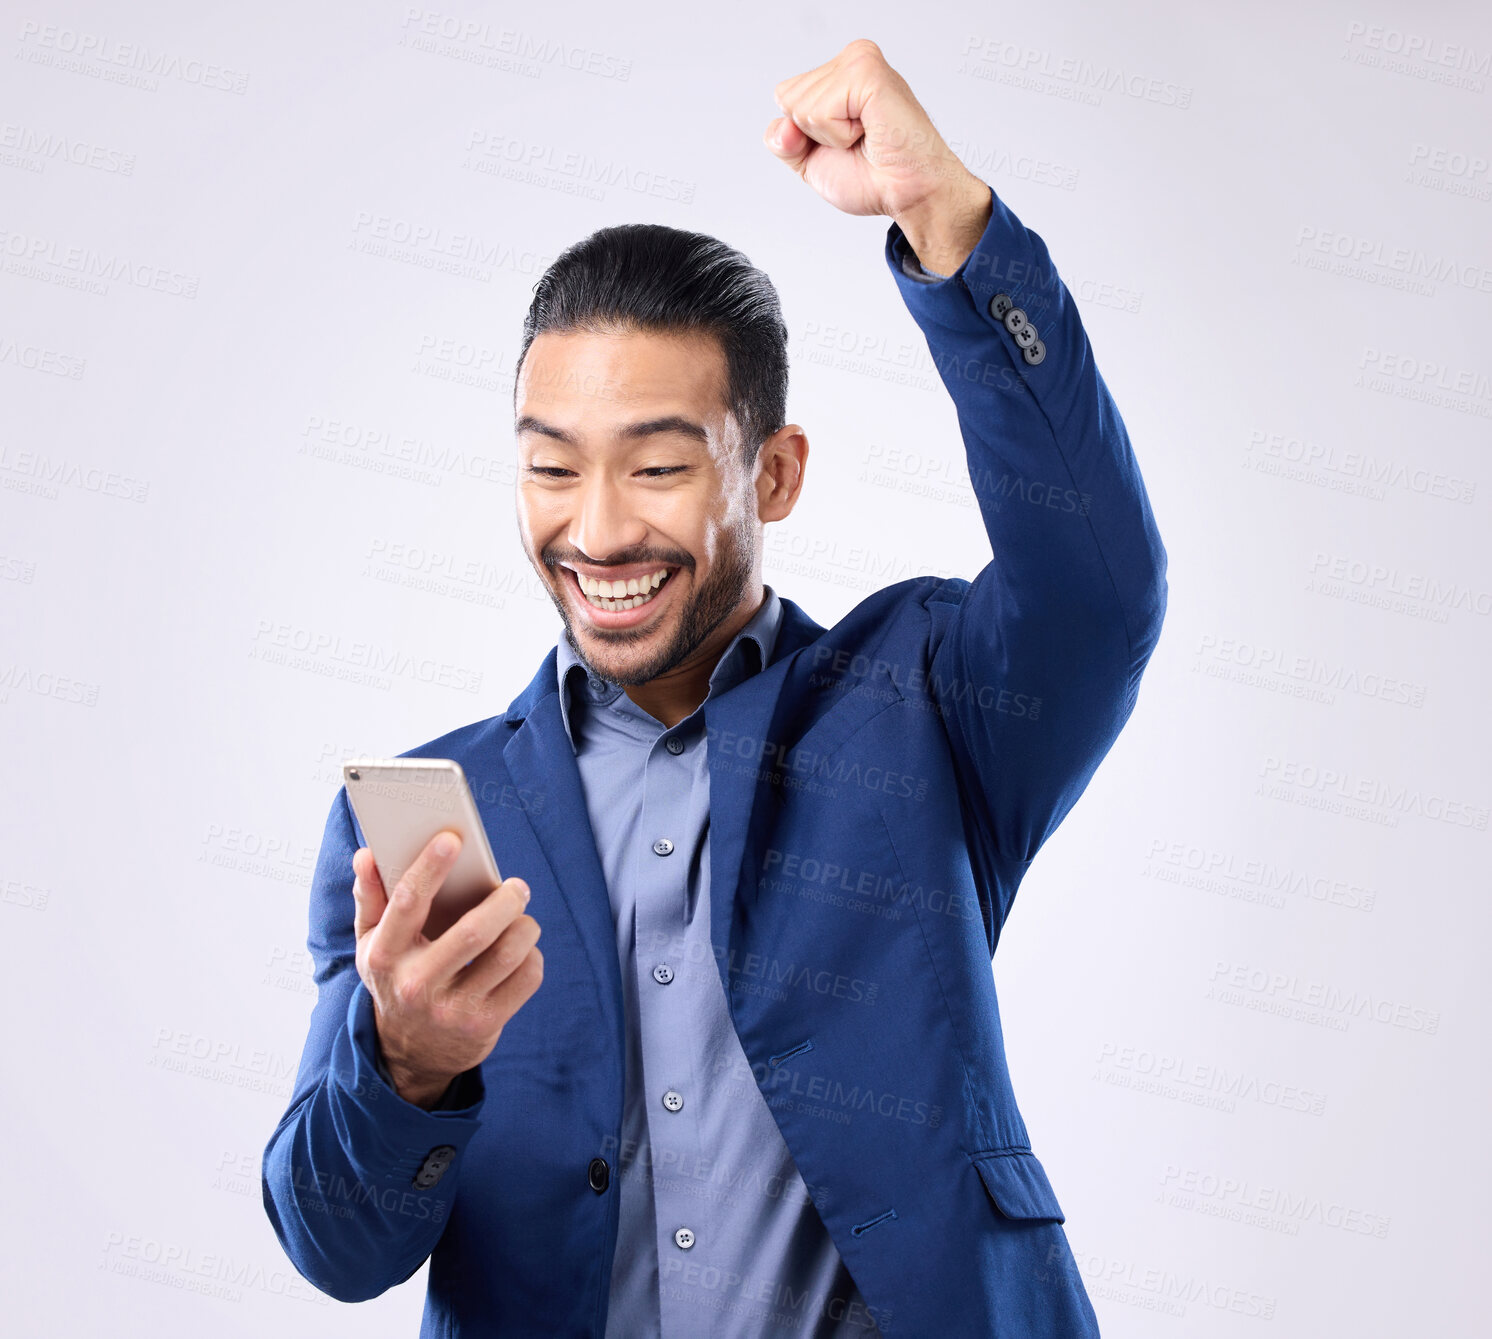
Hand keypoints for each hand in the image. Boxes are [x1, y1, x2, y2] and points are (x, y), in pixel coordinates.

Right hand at [351, 831, 542, 1107]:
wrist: (409, 1054)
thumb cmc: (396, 978)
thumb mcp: (371, 945)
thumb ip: (370, 898)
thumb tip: (367, 854)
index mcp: (384, 955)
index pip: (407, 903)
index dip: (430, 867)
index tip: (453, 839)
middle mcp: (416, 984)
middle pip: (474, 932)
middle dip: (505, 900)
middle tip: (517, 886)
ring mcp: (452, 1009)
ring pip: (508, 954)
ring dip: (525, 926)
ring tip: (522, 916)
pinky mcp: (484, 1025)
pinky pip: (526, 978)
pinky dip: (532, 956)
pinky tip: (521, 951)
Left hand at [762, 38, 990, 271]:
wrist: (908, 193)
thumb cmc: (873, 177)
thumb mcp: (810, 161)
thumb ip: (783, 140)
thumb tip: (783, 125)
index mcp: (837, 76)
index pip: (784, 98)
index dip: (803, 136)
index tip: (844, 144)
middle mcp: (848, 62)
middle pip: (787, 99)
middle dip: (814, 136)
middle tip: (857, 143)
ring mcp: (858, 62)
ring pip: (800, 106)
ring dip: (830, 137)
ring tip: (865, 137)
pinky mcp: (867, 72)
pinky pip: (820, 111)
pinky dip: (839, 136)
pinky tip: (868, 131)